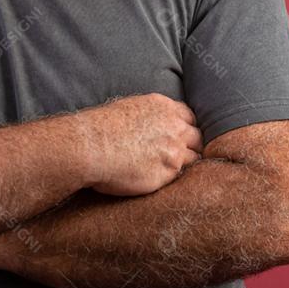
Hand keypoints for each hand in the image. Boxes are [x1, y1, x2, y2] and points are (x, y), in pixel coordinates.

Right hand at [78, 93, 202, 195]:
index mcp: (163, 107)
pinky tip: (162, 180)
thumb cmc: (100, 129)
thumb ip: (149, 117)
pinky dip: (174, 178)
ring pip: (194, 158)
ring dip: (185, 164)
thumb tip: (151, 127)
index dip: (185, 129)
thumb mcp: (129, 109)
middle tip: (178, 156)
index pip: (189, 117)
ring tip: (170, 171)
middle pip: (197, 137)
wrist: (91, 147)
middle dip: (191, 146)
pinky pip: (181, 176)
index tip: (179, 138)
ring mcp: (174, 149)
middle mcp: (174, 126)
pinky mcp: (169, 171)